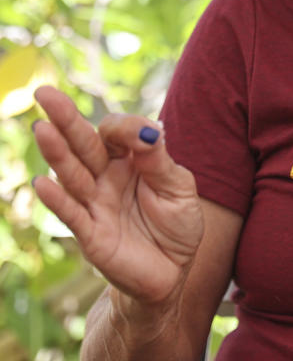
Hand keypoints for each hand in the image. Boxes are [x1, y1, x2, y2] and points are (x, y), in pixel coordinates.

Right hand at [31, 86, 203, 306]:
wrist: (174, 270)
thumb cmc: (176, 223)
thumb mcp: (179, 186)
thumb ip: (159, 159)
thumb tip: (148, 129)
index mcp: (131, 159)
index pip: (116, 132)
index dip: (125, 127)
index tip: (143, 134)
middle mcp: (107, 177)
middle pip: (84, 144)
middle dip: (66, 118)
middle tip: (44, 93)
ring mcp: (95, 204)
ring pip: (73, 174)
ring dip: (57, 152)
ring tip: (42, 128)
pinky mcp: (91, 234)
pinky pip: (72, 214)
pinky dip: (57, 199)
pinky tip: (42, 182)